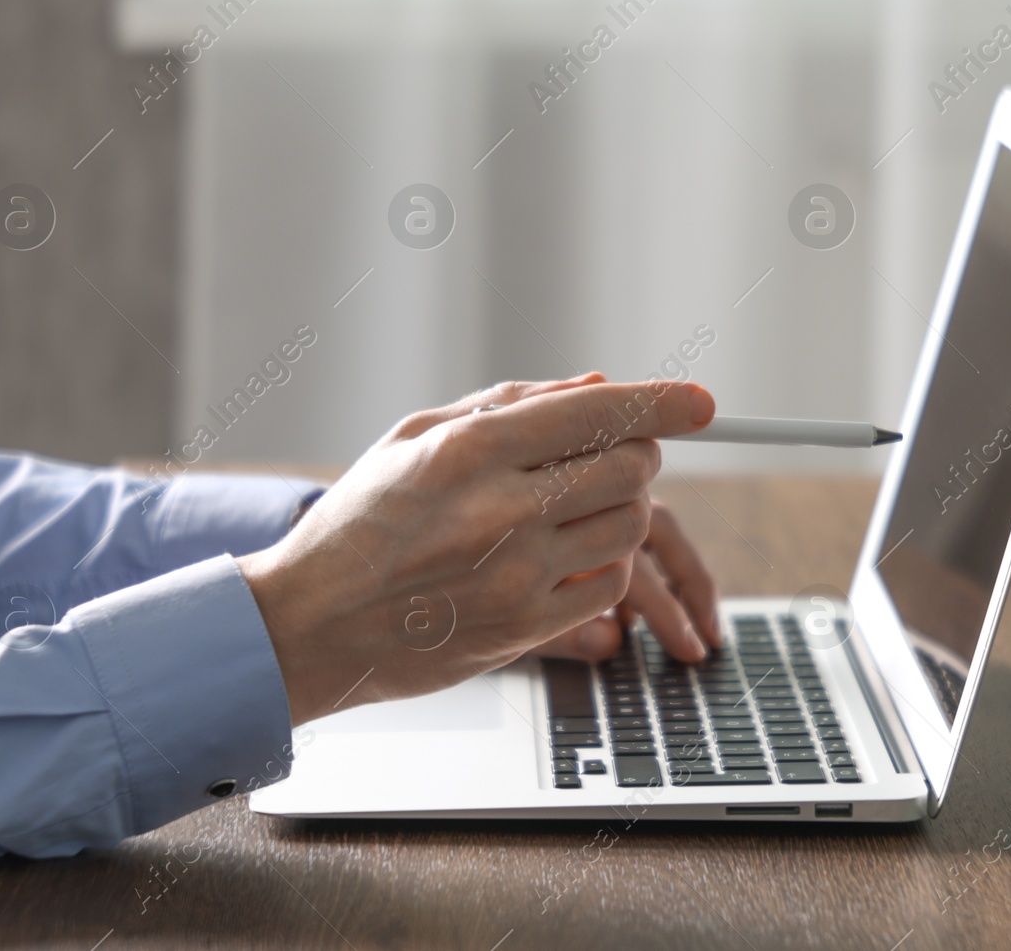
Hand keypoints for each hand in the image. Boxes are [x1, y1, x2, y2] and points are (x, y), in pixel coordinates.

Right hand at [237, 375, 715, 724]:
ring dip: (621, 509)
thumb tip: (597, 384)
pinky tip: (564, 556)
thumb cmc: (359, 522)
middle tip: (605, 460)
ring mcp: (516, 573)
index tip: (703, 403)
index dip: (665, 401)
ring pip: (630, 524)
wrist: (308, 624)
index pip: (600, 411)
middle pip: (632, 466)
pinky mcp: (524, 627)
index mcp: (471, 448)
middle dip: (633, 455)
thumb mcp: (415, 438)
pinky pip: (611, 583)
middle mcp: (500, 507)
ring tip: (574, 509)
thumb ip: (510, 404)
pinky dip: (604, 563)